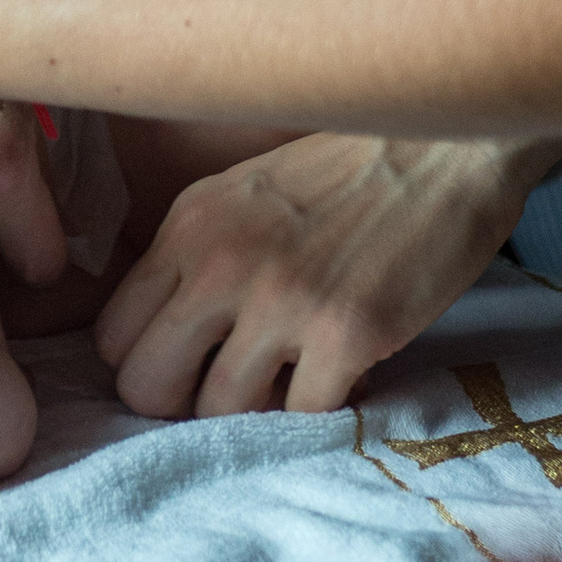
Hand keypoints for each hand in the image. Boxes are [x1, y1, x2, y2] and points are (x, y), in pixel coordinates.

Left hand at [97, 134, 561, 417]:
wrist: (449, 147)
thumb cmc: (352, 169)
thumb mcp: (245, 193)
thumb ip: (200, 254)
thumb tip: (173, 336)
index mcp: (189, 225)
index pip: (111, 333)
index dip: (148, 362)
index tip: (188, 364)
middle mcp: (219, 263)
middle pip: (145, 385)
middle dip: (183, 402)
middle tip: (232, 389)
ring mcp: (282, 301)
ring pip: (219, 412)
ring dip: (254, 413)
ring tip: (291, 380)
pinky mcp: (347, 333)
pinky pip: (303, 414)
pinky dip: (321, 406)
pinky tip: (345, 373)